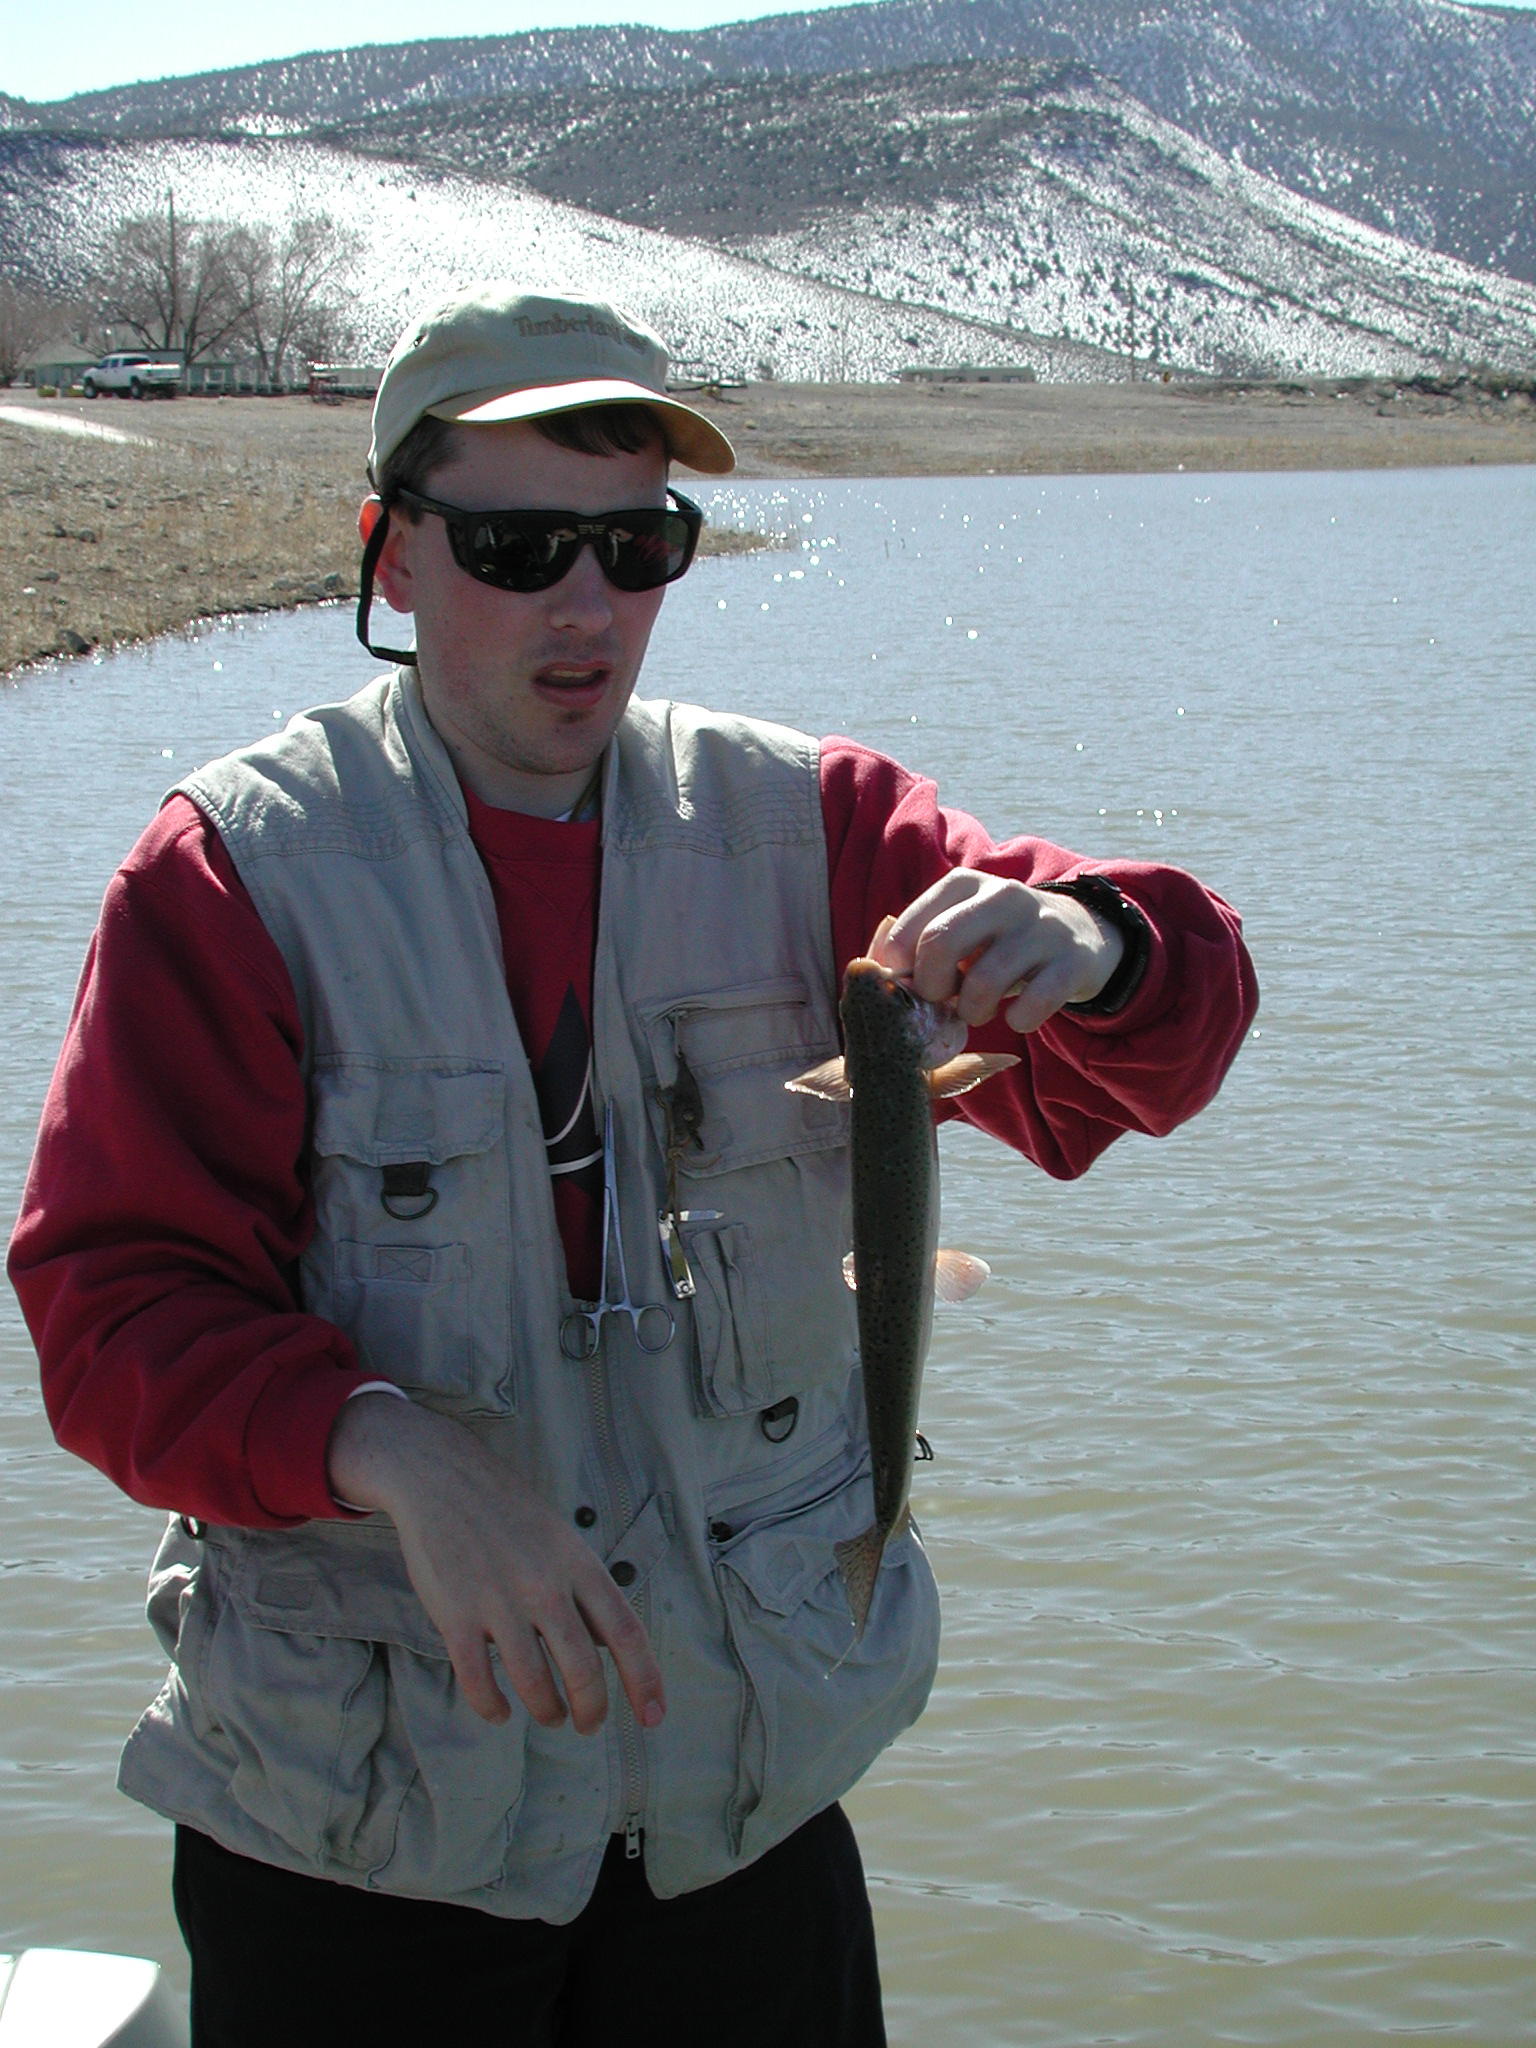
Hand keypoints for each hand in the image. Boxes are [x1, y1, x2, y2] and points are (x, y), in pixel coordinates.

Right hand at [327, 1394, 664, 1734]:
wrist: (442, 1478)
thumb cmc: (508, 1514)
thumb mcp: (561, 1540)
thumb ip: (584, 1590)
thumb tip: (612, 1644)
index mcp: (578, 1565)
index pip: (625, 1632)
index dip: (644, 1679)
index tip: (654, 1716)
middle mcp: (545, 1586)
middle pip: (583, 1668)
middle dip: (592, 1709)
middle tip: (589, 1725)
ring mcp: (499, 1602)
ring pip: (534, 1682)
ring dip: (547, 1711)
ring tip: (551, 1716)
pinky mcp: (456, 1617)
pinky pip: (479, 1681)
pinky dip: (493, 1707)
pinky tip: (501, 1710)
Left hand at [873, 871, 1123, 1033]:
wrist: (1079, 936)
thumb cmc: (998, 940)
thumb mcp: (960, 926)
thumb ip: (917, 945)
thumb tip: (873, 975)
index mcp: (963, 883)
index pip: (908, 929)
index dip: (899, 971)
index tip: (909, 988)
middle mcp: (1002, 895)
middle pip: (941, 944)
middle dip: (932, 987)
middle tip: (943, 1000)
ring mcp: (1041, 927)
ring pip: (984, 981)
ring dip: (974, 1012)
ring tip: (979, 1010)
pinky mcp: (1071, 961)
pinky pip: (1032, 1006)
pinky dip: (1018, 1021)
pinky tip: (1018, 1014)